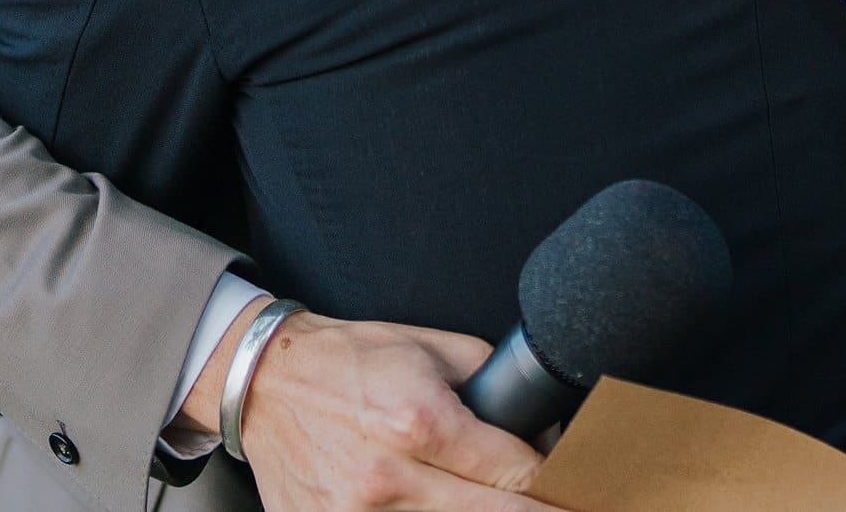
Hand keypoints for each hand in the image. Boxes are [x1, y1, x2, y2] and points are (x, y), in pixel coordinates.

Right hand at [202, 310, 543, 510]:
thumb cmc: (353, 361)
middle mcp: (389, 475)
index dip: (556, 486)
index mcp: (419, 421)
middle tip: (563, 509)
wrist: (267, 383)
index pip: (515, 474)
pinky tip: (440, 506)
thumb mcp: (435, 348)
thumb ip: (496, 385)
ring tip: (500, 504)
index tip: (577, 491)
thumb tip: (545, 428)